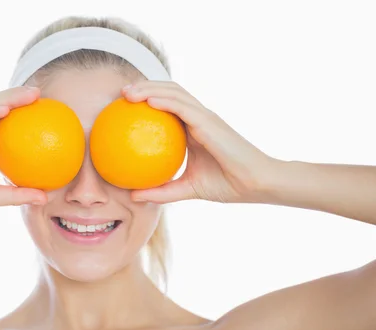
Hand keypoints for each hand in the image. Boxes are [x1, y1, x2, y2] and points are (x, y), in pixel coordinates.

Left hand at [121, 81, 276, 203]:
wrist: (255, 184)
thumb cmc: (227, 185)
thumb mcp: (187, 188)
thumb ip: (162, 191)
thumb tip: (132, 196)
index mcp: (194, 129)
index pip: (168, 106)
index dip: (147, 99)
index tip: (124, 106)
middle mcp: (198, 118)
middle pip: (168, 92)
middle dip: (144, 87)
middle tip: (121, 93)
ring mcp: (204, 117)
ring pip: (174, 93)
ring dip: (149, 87)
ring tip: (127, 92)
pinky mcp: (209, 122)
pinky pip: (183, 107)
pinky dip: (165, 101)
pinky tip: (147, 101)